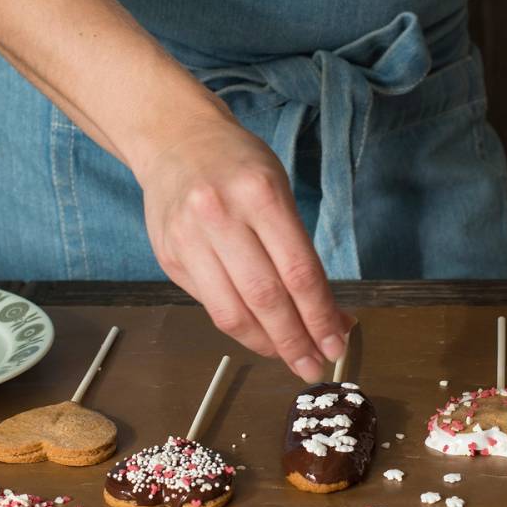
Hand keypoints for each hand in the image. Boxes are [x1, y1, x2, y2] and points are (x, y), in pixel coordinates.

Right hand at [137, 106, 351, 381]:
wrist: (174, 139)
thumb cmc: (239, 166)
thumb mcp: (279, 191)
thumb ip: (300, 252)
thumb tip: (331, 315)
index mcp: (259, 194)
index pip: (298, 271)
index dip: (320, 316)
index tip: (338, 343)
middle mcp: (220, 216)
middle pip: (266, 297)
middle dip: (296, 340)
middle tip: (316, 366)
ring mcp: (188, 238)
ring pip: (232, 312)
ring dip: (267, 344)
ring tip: (292, 359)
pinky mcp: (169, 257)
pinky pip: (210, 306)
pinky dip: (240, 328)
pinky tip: (261, 336)